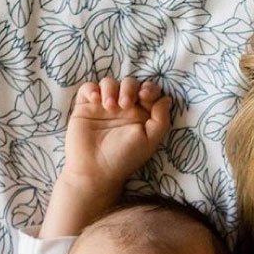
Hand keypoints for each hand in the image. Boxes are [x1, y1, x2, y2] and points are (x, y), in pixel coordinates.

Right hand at [63, 76, 172, 195]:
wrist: (95, 170)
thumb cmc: (124, 158)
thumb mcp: (150, 141)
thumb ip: (161, 119)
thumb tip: (166, 99)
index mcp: (141, 115)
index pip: (148, 91)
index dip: (149, 88)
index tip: (144, 97)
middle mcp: (123, 109)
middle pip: (130, 83)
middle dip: (129, 88)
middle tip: (125, 105)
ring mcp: (104, 106)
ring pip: (109, 82)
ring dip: (110, 89)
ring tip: (109, 107)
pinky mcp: (86, 107)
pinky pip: (89, 87)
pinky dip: (92, 89)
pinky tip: (96, 100)